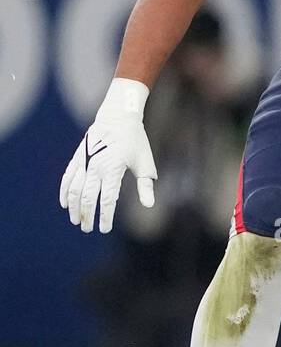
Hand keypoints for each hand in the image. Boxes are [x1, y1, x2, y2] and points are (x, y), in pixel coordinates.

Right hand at [60, 78, 157, 232]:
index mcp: (113, 169)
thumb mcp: (144, 163)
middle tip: (87, 229)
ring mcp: (85, 161)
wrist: (118, 117)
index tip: (104, 229)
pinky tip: (64, 204)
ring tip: (76, 221)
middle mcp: (96, 166)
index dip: (105, 217)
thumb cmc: (135, 141)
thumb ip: (145, 186)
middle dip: (87, 216)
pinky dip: (64, 191)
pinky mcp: (78, 157)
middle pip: (88, 197)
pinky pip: (67, 177)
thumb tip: (149, 205)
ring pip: (74, 189)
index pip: (107, 200)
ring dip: (74, 207)